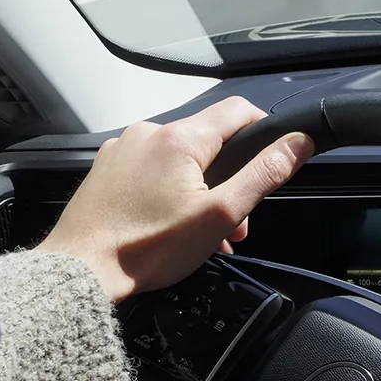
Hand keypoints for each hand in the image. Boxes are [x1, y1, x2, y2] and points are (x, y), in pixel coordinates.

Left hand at [36, 96, 311, 301]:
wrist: (81, 270)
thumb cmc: (147, 248)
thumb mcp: (220, 214)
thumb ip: (264, 174)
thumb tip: (299, 143)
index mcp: (180, 138)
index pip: (239, 110)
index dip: (265, 131)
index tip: (272, 160)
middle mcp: (149, 132)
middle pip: (210, 141)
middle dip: (230, 178)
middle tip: (233, 222)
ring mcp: (123, 148)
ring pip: (180, 157)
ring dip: (200, 189)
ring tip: (201, 232)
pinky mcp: (107, 167)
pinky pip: (152, 168)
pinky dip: (169, 190)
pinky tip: (170, 223)